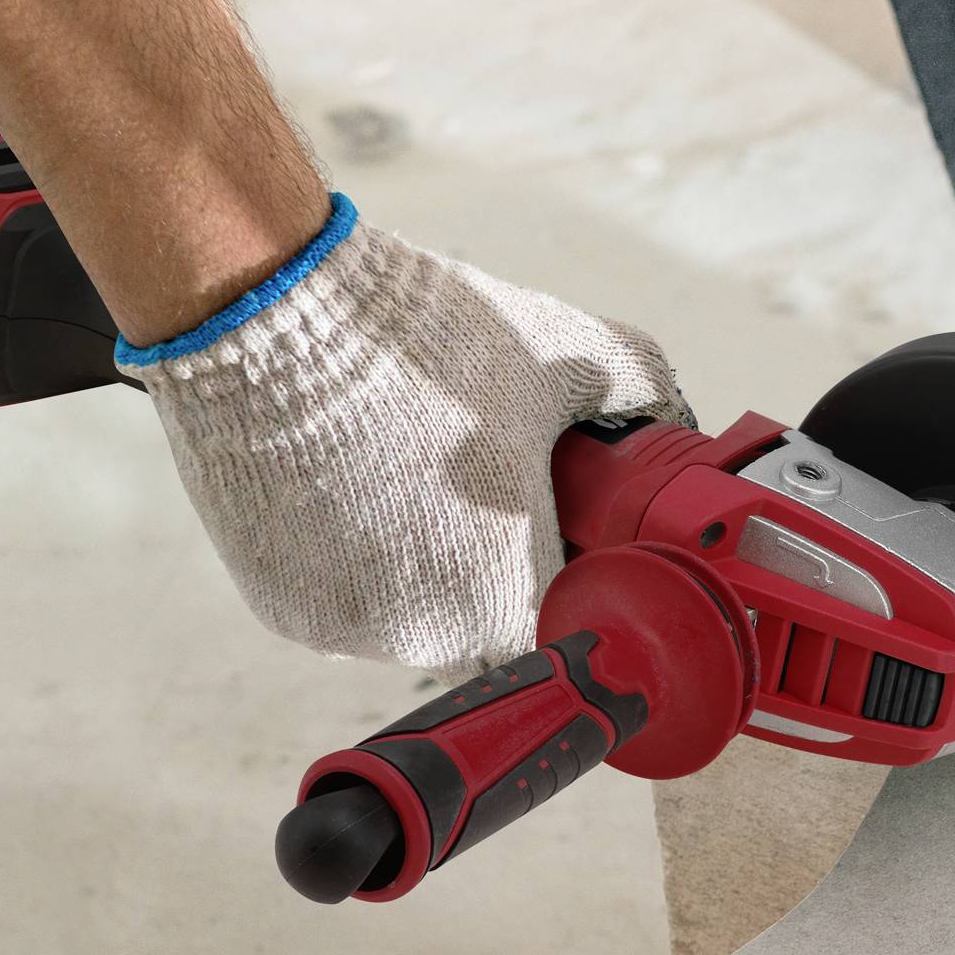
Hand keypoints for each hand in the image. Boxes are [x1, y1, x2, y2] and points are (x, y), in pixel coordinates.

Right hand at [119, 200, 690, 674]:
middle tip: (476, 478)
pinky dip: (357, 561)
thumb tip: (682, 412)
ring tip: (410, 474)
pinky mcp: (288, 614)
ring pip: (416, 613)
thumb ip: (645, 386)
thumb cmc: (427, 341)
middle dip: (496, 557)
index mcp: (511, 596)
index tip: (553, 507)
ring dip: (425, 561)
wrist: (271, 317)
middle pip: (492, 613)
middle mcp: (429, 636)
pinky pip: (348, 603)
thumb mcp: (566, 353)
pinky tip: (356, 489)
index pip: (568, 604)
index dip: (570, 554)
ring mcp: (351, 632)